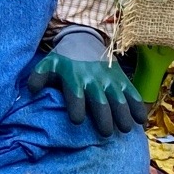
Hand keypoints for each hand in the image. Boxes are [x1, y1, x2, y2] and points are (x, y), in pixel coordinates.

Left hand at [28, 27, 149, 137]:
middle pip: (100, 100)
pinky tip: (141, 121)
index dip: (76, 106)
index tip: (78, 121)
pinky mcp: (122, 79)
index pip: (75, 93)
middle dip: (103, 116)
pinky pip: (132, 93)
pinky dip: (137, 106)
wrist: (84, 39)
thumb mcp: (48, 64)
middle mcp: (93, 80)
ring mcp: (109, 80)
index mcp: (73, 77)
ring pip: (118, 98)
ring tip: (125, 129)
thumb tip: (32, 91)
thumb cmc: (64, 60)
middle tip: (105, 133)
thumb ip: (38, 77)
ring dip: (123, 113)